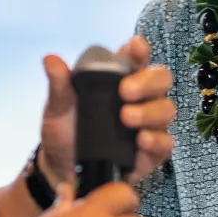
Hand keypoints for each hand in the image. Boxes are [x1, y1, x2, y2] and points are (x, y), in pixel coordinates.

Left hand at [38, 36, 176, 184]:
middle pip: (161, 79)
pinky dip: (156, 140)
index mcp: (120, 79)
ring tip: (126, 117)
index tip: (134, 47)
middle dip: (147, 82)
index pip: (137, 57)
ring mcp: (149, 124)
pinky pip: (165, 143)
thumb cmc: (65, 131)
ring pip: (166, 110)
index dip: (140, 50)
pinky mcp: (152, 152)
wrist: (62, 169)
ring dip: (149, 111)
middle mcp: (140, 98)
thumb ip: (59, 84)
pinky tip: (141, 139)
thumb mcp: (58, 107)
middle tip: (125, 91)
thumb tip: (51, 60)